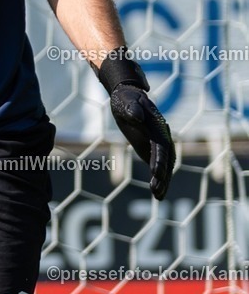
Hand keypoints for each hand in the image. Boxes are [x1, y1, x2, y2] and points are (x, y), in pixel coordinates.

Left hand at [108, 84, 175, 199]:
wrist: (128, 97)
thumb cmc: (126, 99)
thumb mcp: (127, 102)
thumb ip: (132, 109)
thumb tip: (137, 116)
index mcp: (158, 125)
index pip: (161, 145)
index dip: (160, 159)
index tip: (156, 173)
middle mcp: (162, 136)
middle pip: (167, 159)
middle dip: (163, 175)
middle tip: (157, 190)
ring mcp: (158, 144)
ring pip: (165, 166)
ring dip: (164, 181)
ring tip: (158, 197)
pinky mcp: (152, 149)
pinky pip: (158, 166)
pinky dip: (160, 180)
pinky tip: (157, 194)